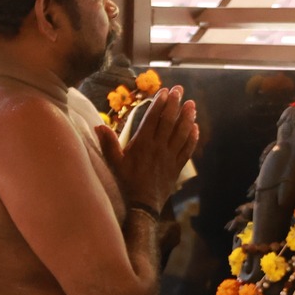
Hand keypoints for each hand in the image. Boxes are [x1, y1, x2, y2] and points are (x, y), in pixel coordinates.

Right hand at [100, 86, 197, 212]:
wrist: (143, 205)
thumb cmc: (127, 182)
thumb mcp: (114, 163)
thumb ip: (108, 144)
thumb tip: (98, 126)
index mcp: (143, 144)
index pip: (153, 118)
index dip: (159, 103)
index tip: (164, 91)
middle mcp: (158, 147)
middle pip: (169, 121)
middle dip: (175, 103)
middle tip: (179, 90)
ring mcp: (170, 156)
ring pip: (181, 133)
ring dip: (187, 117)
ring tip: (191, 104)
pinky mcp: (177, 166)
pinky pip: (187, 149)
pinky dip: (192, 138)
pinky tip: (195, 128)